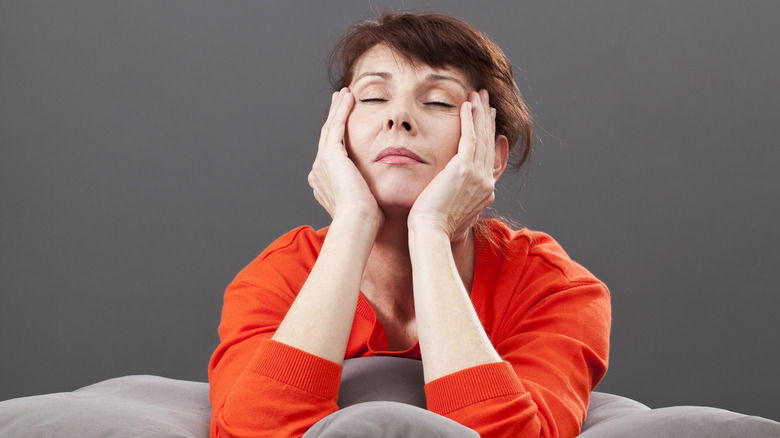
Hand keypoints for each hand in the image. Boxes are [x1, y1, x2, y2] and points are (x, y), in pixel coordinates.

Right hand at [308, 88, 383, 225]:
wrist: (358, 223)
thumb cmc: (367, 221)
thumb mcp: (366, 204)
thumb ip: (368, 194)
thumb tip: (380, 195)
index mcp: (324, 182)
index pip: (332, 153)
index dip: (338, 137)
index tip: (345, 125)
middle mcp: (319, 171)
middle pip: (328, 137)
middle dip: (335, 118)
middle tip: (340, 101)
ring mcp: (322, 162)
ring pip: (330, 128)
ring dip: (337, 109)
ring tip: (344, 94)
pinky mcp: (330, 155)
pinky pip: (336, 126)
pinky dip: (341, 110)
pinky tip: (348, 97)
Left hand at [408, 90, 500, 241]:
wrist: (431, 233)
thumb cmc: (434, 228)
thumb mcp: (454, 213)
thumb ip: (458, 201)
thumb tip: (452, 196)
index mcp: (484, 191)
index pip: (489, 156)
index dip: (489, 135)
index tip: (487, 120)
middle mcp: (486, 182)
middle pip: (488, 142)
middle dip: (487, 118)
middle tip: (485, 100)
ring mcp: (477, 175)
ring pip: (481, 136)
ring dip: (479, 112)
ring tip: (477, 94)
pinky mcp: (463, 169)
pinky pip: (469, 137)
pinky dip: (469, 119)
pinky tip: (466, 104)